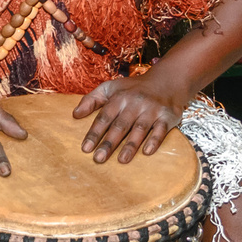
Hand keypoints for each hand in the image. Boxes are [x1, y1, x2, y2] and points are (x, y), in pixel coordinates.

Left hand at [70, 73, 192, 164]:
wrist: (167, 80)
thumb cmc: (133, 88)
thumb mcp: (111, 88)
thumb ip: (91, 100)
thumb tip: (75, 115)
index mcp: (120, 98)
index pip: (104, 117)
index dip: (94, 133)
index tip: (85, 148)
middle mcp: (135, 103)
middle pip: (120, 125)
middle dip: (109, 143)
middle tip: (99, 159)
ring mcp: (152, 110)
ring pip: (139, 129)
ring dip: (130, 145)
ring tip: (121, 160)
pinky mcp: (167, 116)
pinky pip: (161, 129)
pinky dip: (155, 140)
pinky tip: (147, 152)